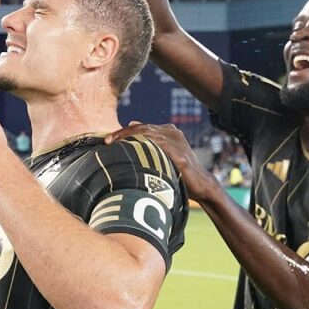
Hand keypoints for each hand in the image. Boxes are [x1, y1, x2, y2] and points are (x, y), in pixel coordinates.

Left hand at [105, 122, 220, 201]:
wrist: (202, 184)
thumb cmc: (180, 170)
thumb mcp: (165, 151)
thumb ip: (150, 140)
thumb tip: (130, 123)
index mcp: (169, 131)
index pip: (141, 127)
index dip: (123, 132)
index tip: (108, 140)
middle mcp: (173, 133)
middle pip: (143, 129)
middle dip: (122, 134)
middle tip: (107, 141)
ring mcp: (177, 143)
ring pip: (148, 136)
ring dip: (129, 140)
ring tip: (114, 146)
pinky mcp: (179, 156)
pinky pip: (158, 149)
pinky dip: (142, 149)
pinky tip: (130, 153)